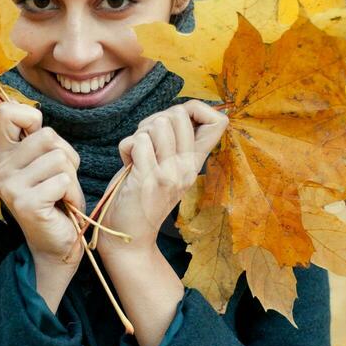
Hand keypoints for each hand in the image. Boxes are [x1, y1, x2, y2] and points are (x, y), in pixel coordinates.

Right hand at [0, 101, 85, 270]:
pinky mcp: (26, 203)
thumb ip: (38, 141)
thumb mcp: (44, 165)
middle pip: (47, 136)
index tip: (43, 146)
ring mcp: (10, 187)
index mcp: (2, 156)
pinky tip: (64, 207)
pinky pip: (63, 181)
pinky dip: (73, 194)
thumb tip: (33, 112)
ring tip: (62, 196)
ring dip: (72, 179)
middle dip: (66, 157)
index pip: (8, 112)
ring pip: (59, 158)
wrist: (56, 245)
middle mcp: (0, 170)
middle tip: (61, 181)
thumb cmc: (55, 201)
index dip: (34, 120)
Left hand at [96, 99, 228, 258]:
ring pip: (158, 123)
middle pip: (179, 113)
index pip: (219, 121)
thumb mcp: (168, 168)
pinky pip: (137, 141)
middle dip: (156, 120)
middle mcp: (187, 168)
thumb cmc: (142, 196)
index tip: (177, 123)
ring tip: (138, 154)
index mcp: (195, 163)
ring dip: (140, 133)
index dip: (196, 108)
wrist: (129, 237)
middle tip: (147, 144)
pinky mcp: (147, 179)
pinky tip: (128, 165)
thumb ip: (176, 143)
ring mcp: (169, 174)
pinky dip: (126, 148)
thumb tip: (181, 110)